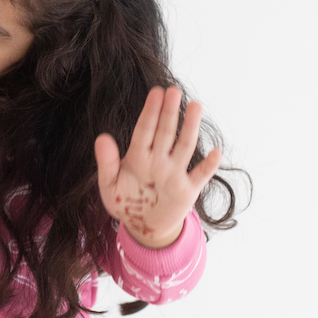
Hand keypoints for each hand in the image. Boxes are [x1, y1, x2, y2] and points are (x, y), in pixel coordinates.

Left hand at [95, 87, 221, 248]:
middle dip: (169, 113)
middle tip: (173, 91)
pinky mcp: (187, 190)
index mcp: (139, 157)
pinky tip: (216, 152)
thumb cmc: (126, 202)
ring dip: (190, 128)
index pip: (145, 131)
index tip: (155, 93)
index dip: (149, 113)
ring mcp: (175, 174)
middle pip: (165, 133)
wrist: (144, 226)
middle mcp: (159, 161)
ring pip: (184, 147)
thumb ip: (106, 163)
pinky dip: (208, 166)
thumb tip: (101, 138)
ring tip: (195, 106)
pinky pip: (200, 176)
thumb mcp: (110, 185)